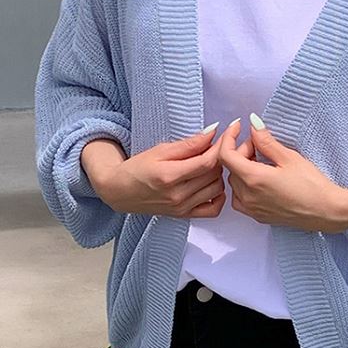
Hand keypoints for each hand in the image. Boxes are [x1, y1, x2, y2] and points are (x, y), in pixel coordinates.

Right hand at [86, 125, 226, 217]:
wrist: (120, 191)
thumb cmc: (137, 168)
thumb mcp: (160, 150)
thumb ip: (188, 144)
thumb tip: (212, 133)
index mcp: (169, 176)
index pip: (206, 162)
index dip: (221, 147)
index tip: (227, 135)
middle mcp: (178, 195)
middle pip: (214, 175)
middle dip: (220, 158)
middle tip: (214, 148)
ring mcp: (182, 208)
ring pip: (217, 189)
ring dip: (219, 175)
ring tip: (210, 165)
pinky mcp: (184, 215)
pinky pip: (213, 209)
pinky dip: (218, 196)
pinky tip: (210, 185)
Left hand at [218, 117, 347, 232]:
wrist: (327, 211)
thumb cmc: (312, 185)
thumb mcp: (289, 158)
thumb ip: (266, 141)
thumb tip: (253, 124)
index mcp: (254, 179)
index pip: (225, 155)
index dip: (228, 137)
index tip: (238, 126)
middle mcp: (247, 196)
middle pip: (231, 167)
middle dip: (241, 151)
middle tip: (261, 144)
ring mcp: (251, 209)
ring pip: (234, 182)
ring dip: (243, 168)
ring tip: (264, 161)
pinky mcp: (258, 216)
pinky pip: (240, 197)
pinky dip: (244, 184)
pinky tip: (261, 179)